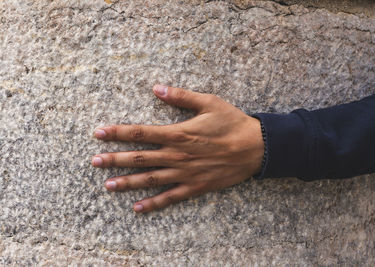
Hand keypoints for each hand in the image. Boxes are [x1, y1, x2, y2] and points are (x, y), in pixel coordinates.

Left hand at [92, 85, 263, 212]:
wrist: (256, 148)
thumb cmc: (232, 123)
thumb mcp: (209, 102)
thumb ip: (181, 96)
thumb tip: (157, 88)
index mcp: (178, 133)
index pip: (140, 132)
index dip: (118, 133)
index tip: (99, 133)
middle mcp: (177, 155)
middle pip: (140, 158)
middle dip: (115, 159)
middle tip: (94, 162)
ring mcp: (185, 173)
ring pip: (150, 179)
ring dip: (128, 182)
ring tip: (108, 186)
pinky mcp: (195, 186)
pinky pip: (171, 197)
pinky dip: (153, 203)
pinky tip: (138, 208)